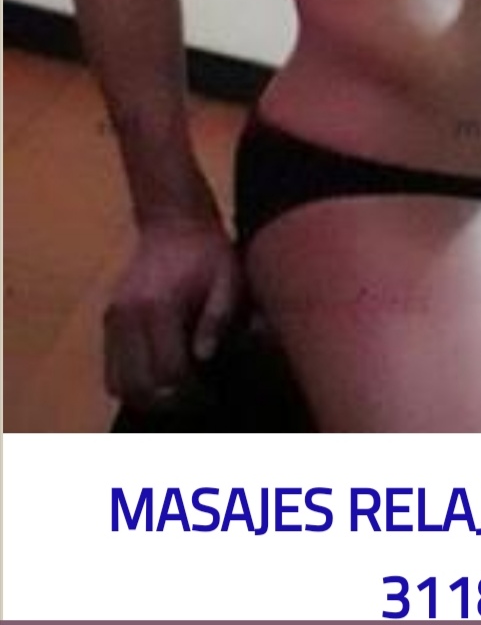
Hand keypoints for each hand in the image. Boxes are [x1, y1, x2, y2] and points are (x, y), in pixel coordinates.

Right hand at [103, 214, 242, 409]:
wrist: (174, 223)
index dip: (191, 392)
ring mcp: (114, 319)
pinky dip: (129, 384)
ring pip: (118, 383)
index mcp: (159, 306)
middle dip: (168, 402)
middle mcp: (129, 316)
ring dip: (145, 399)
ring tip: (174, 396)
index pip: (169, 370)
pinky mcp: (108, 319)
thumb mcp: (228, 278)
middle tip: (193, 400)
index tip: (210, 395)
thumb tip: (204, 357)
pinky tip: (155, 379)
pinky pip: (110, 369)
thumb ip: (218, 317)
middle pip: (139, 385)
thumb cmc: (208, 253)